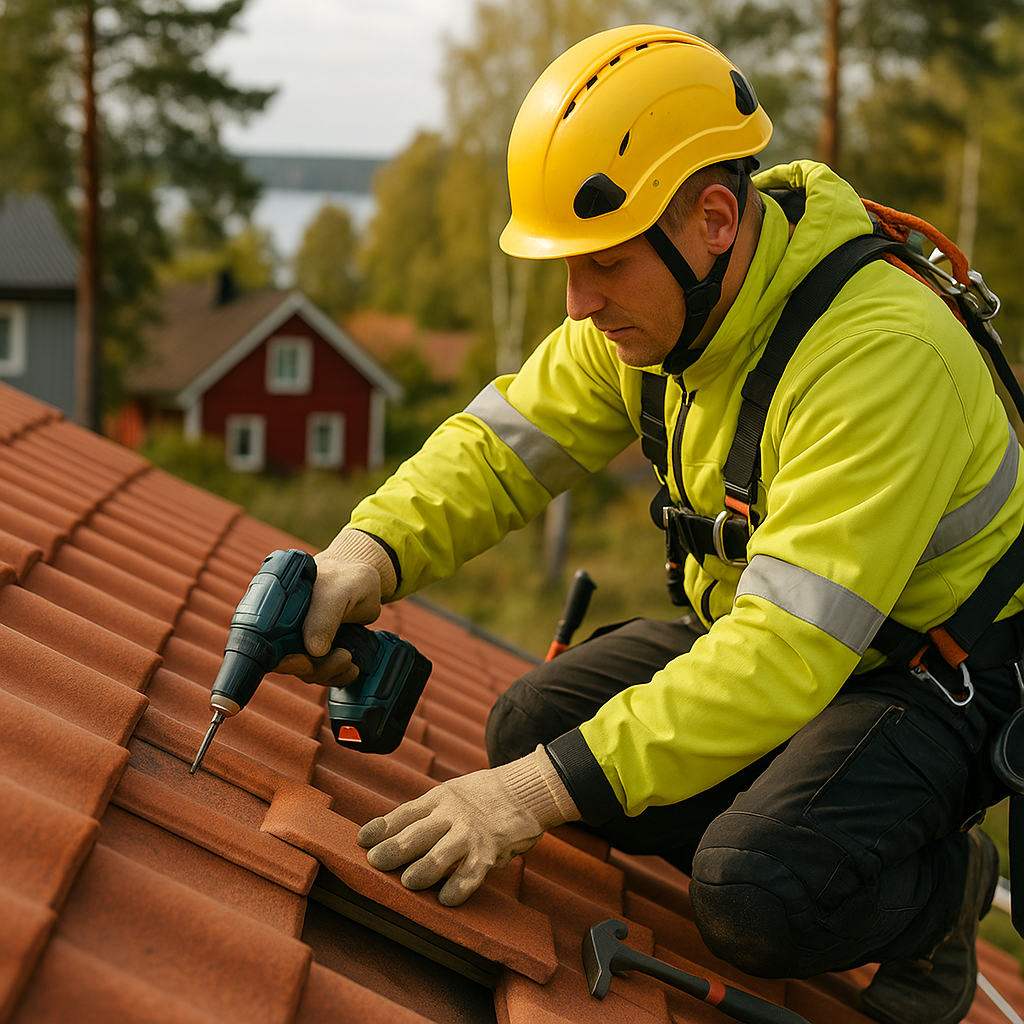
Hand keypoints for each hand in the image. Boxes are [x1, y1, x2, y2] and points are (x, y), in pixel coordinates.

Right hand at [272, 532, 397, 688]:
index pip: (267, 644)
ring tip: (349, 658)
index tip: (301, 660)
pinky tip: (353, 668)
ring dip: (329, 673)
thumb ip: (323, 617)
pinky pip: (324, 674)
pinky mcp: (323, 653)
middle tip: (342, 656)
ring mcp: (305, 643)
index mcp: (280, 612)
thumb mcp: (337, 592)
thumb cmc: (346, 577)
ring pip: (308, 672)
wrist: (363, 580)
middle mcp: (288, 630)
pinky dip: (338, 677)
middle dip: (315, 668)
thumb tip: (313, 651)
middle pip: (289, 664)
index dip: (281, 659)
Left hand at [357, 746, 580, 905]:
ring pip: (439, 856)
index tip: (362, 839)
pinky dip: (458, 889)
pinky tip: (446, 899)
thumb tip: (391, 833)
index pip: (405, 813)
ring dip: (421, 871)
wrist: (528, 790)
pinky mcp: (490, 852)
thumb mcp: (453, 792)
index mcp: (441, 797)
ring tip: (407, 882)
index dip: (382, 827)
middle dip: (393, 850)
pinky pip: (471, 875)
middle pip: (416, 834)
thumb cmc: (485, 795)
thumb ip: (428, 811)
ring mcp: (471, 833)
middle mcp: (453, 814)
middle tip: (376, 862)